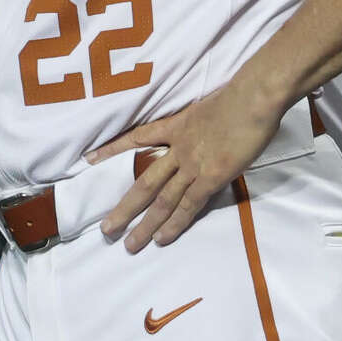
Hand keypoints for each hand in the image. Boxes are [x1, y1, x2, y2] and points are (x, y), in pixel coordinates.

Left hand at [87, 81, 286, 251]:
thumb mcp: (207, 106)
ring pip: (162, 200)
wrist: (252, 97)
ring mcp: (192, 164)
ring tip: (129, 244)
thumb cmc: (239, 96)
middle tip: (107, 228)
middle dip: (125, 207)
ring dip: (145, 224)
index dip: (112, 150)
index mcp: (175, 127)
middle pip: (144, 182)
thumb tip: (203, 135)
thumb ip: (199, 125)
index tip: (89, 160)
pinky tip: (161, 238)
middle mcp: (177, 148)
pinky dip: (175, 224)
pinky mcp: (210, 177)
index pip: (136, 138)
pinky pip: (188, 205)